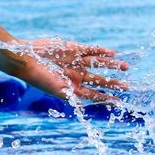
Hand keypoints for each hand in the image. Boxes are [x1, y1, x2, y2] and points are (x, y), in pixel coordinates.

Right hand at [9, 38, 128, 102]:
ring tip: (125, 67)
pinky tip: (112, 53)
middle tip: (128, 86)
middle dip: (114, 83)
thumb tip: (83, 105)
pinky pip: (91, 50)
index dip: (107, 98)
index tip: (119, 102)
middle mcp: (76, 75)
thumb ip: (70, 95)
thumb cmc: (38, 77)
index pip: (94, 94)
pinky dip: (101, 51)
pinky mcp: (73, 49)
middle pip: (100, 80)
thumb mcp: (55, 89)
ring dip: (111, 66)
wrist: (26, 58)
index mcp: (72, 87)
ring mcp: (76, 62)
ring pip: (99, 64)